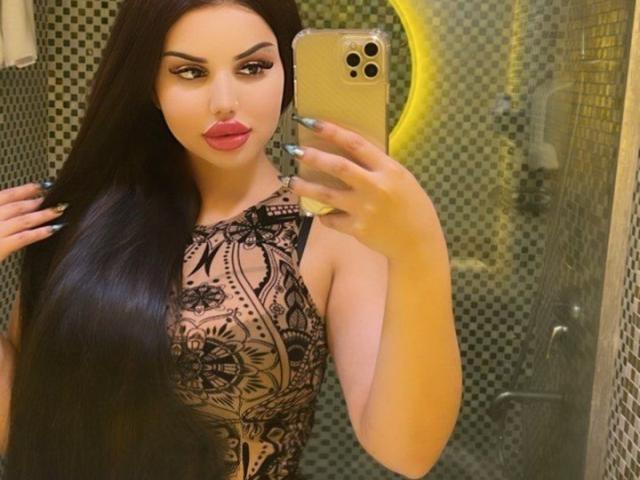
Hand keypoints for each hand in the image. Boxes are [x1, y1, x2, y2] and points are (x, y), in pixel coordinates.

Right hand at [0, 182, 66, 262]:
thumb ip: (0, 212)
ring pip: (22, 220)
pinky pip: (22, 238)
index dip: (25, 189)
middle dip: (38, 200)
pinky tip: (54, 229)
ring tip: (60, 209)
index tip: (43, 185)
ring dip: (43, 214)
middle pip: (16, 206)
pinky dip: (39, 233)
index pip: (5, 195)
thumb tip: (13, 207)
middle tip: (58, 196)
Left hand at [285, 116, 441, 260]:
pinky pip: (331, 218)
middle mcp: (375, 187)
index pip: (356, 144)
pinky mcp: (357, 229)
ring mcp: (364, 209)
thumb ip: (378, 168)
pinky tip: (318, 210)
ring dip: (304, 186)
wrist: (418, 243)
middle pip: (338, 167)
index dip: (332, 131)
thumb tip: (350, 154)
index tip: (311, 122)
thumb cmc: (413, 207)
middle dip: (312, 157)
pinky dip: (322, 214)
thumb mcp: (401, 179)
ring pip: (326, 194)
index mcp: (389, 170)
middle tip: (293, 150)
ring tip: (288, 180)